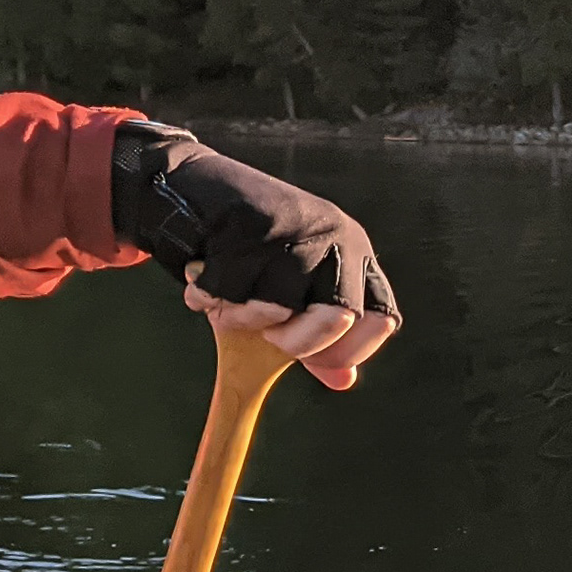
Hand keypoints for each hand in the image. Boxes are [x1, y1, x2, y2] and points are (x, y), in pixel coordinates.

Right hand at [110, 121, 399, 391]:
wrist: (190, 190)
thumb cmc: (246, 253)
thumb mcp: (292, 296)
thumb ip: (320, 340)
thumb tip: (346, 380)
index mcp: (356, 254)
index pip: (381, 318)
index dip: (349, 351)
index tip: (313, 361)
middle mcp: (337, 237)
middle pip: (337, 318)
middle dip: (294, 341)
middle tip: (265, 334)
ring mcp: (296, 227)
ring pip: (279, 306)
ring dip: (241, 316)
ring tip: (223, 299)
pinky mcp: (251, 224)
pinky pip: (232, 289)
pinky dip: (209, 295)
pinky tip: (201, 281)